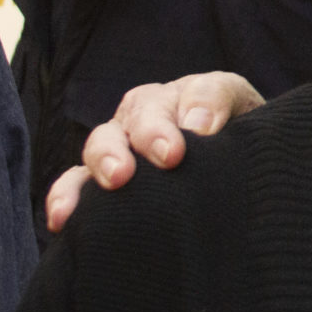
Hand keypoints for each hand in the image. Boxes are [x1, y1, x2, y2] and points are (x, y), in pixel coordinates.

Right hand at [43, 72, 265, 231]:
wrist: (231, 175)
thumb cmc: (241, 143)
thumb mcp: (248, 114)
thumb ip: (223, 103)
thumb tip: (196, 123)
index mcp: (190, 95)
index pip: (195, 93)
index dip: (199, 108)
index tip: (197, 139)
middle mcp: (150, 114)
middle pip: (142, 112)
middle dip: (151, 132)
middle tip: (168, 158)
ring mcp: (122, 146)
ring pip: (104, 142)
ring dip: (106, 158)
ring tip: (116, 180)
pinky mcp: (101, 182)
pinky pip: (75, 184)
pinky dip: (66, 196)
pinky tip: (63, 218)